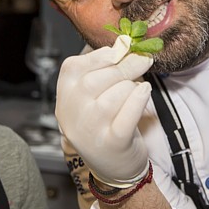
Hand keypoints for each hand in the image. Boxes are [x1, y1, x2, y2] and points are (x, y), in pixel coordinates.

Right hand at [55, 35, 152, 187]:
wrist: (113, 166)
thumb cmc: (104, 121)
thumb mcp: (94, 95)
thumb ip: (103, 69)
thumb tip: (123, 42)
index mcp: (63, 97)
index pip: (76, 67)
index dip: (102, 55)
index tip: (122, 49)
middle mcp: (71, 114)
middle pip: (97, 79)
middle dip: (125, 66)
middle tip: (143, 60)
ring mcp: (90, 130)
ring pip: (115, 94)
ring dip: (132, 86)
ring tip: (138, 88)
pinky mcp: (112, 143)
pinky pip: (128, 113)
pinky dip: (140, 98)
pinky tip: (145, 92)